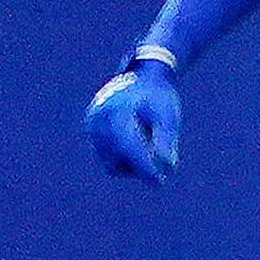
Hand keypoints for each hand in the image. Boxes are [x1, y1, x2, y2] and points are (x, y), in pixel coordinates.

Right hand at [86, 58, 181, 183]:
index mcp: (117, 111)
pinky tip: (139, 141)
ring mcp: (92, 129)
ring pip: (111, 163)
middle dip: (141, 165)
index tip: (159, 181)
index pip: (128, 146)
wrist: (142, 78)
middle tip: (165, 158)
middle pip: (117, 159)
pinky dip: (125, 158)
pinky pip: (108, 158)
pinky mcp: (92, 135)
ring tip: (149, 139)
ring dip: (133, 163)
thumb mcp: (168, 115)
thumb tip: (167, 166)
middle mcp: (98, 121)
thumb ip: (166, 139)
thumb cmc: (158, 96)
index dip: (144, 166)